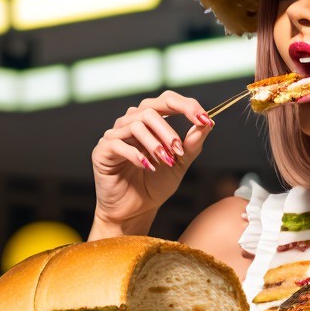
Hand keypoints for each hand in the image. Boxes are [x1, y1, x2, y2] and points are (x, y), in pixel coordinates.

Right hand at [91, 92, 214, 234]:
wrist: (135, 210)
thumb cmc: (155, 184)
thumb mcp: (180, 162)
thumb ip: (192, 143)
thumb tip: (207, 123)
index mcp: (150, 121)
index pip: (167, 100)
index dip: (187, 106)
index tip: (204, 120)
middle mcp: (131, 123)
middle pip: (149, 109)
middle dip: (168, 129)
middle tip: (179, 149)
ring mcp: (115, 135)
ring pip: (136, 125)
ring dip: (154, 143)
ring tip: (165, 160)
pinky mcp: (102, 151)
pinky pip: (118, 143)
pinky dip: (136, 154)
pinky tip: (148, 167)